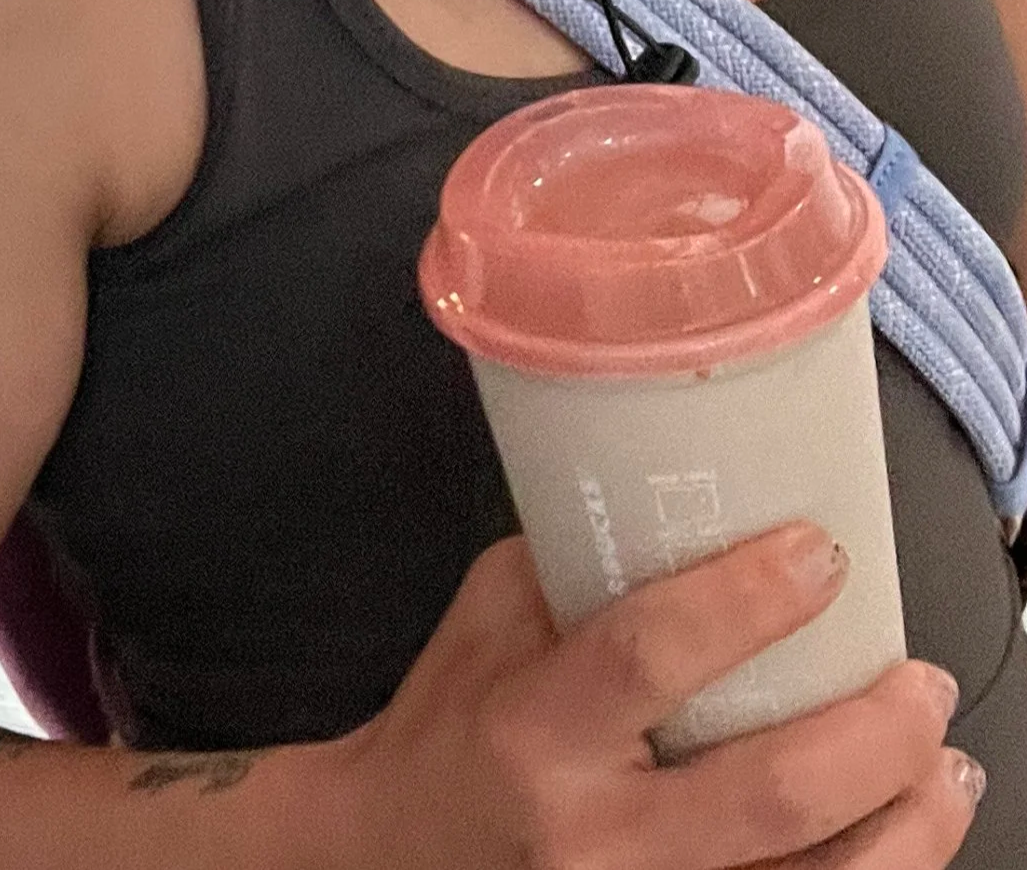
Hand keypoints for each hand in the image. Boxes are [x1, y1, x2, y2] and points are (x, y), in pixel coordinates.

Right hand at [321, 523, 981, 866]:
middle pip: (768, 793)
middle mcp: (591, 841)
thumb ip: (582, 564)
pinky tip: (904, 838)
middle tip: (919, 680)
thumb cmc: (448, 729)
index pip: (648, 657)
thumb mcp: (490, 619)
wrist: (389, 859)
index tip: (819, 554)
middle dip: (872, 734)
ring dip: (905, 827)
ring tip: (942, 765)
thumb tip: (692, 497)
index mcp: (532, 732)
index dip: (745, 601)